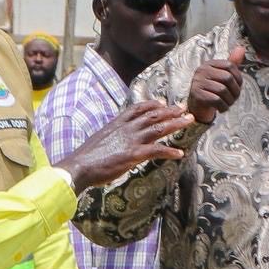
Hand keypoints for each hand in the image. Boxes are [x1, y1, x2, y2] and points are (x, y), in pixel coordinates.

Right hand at [59, 99, 193, 189]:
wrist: (79, 166)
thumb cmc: (86, 157)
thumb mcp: (99, 140)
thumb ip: (111, 138)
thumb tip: (115, 142)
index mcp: (117, 123)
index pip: (137, 108)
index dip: (152, 104)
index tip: (163, 102)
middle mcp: (126, 128)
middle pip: (153, 115)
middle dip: (170, 111)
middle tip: (184, 108)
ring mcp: (130, 140)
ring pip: (159, 128)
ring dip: (176, 123)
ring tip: (189, 121)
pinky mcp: (133, 154)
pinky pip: (156, 150)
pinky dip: (169, 151)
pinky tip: (179, 153)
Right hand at [188, 45, 248, 123]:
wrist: (197, 106)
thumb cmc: (212, 89)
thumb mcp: (222, 75)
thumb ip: (232, 63)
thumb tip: (241, 48)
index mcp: (209, 64)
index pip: (230, 65)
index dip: (239, 78)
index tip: (238, 87)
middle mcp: (202, 70)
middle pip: (227, 78)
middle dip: (235, 91)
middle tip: (234, 98)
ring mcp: (198, 82)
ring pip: (223, 90)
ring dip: (230, 100)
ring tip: (228, 103)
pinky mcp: (197, 95)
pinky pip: (216, 100)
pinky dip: (223, 106)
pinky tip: (222, 108)